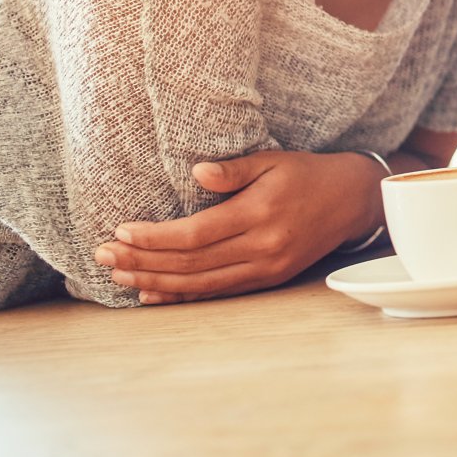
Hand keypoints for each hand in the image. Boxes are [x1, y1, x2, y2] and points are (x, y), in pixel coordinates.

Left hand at [93, 150, 379, 303]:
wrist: (354, 201)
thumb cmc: (307, 174)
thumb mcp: (273, 159)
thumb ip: (233, 169)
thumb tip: (195, 174)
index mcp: (260, 213)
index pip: (195, 234)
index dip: (155, 237)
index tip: (120, 230)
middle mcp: (262, 247)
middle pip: (190, 263)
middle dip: (142, 261)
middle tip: (102, 256)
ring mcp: (266, 268)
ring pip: (200, 284)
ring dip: (154, 281)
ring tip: (118, 275)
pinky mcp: (268, 280)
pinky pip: (218, 293)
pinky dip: (182, 296)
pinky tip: (152, 294)